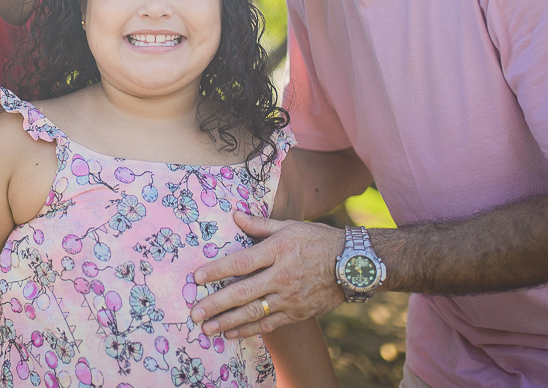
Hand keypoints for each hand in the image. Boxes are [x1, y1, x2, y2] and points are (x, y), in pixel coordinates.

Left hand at [190, 213, 345, 337]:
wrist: (353, 265)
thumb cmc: (318, 240)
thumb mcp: (290, 226)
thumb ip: (260, 224)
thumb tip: (234, 215)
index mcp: (278, 251)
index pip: (242, 262)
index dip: (218, 270)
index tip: (197, 277)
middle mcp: (282, 276)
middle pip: (243, 292)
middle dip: (216, 304)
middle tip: (195, 312)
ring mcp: (290, 298)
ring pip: (254, 312)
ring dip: (227, 322)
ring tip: (206, 328)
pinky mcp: (297, 313)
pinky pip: (269, 324)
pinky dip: (248, 330)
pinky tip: (231, 333)